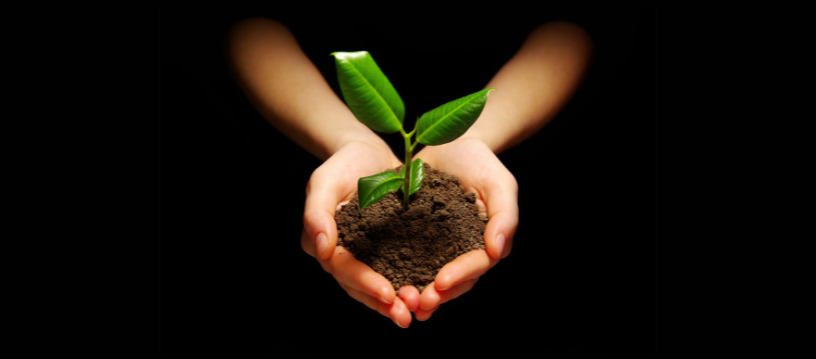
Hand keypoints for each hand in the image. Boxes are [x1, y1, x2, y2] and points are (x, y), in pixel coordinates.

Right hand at [301, 140, 415, 327]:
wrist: (370, 153)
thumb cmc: (344, 162)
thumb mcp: (325, 180)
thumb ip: (317, 212)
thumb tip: (322, 251)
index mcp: (322, 243)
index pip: (342, 270)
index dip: (365, 284)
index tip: (388, 293)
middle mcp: (340, 255)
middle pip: (359, 286)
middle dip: (382, 304)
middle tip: (405, 316)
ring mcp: (363, 255)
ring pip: (378, 286)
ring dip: (396, 303)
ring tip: (418, 313)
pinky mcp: (386, 250)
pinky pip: (396, 272)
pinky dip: (409, 284)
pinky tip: (428, 295)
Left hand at [411, 137, 518, 319]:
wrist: (449, 142)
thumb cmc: (480, 161)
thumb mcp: (500, 182)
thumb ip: (505, 216)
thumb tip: (497, 250)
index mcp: (486, 243)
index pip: (477, 265)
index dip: (460, 276)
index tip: (441, 282)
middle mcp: (462, 251)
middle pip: (453, 281)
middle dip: (437, 295)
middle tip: (418, 304)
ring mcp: (439, 248)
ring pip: (430, 278)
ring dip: (416, 293)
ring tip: (401, 302)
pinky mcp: (415, 240)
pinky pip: (407, 261)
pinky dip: (397, 275)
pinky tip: (383, 283)